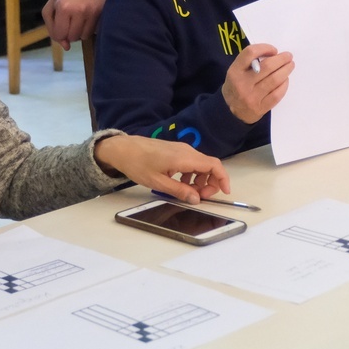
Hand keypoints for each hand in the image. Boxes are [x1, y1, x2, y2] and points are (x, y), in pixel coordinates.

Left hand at [42, 0, 107, 48]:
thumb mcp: (50, 6)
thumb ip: (52, 28)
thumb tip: (65, 47)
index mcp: (64, 8)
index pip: (60, 35)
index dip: (58, 33)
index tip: (60, 24)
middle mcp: (80, 11)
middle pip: (73, 37)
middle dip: (69, 32)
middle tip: (70, 21)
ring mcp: (94, 12)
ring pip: (85, 36)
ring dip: (80, 31)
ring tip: (79, 19)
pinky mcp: (104, 12)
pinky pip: (95, 30)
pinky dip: (90, 27)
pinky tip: (88, 18)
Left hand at [93, 135, 229, 203]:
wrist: (123, 148)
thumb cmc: (138, 164)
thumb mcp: (158, 182)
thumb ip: (179, 191)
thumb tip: (196, 199)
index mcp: (184, 158)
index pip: (213, 165)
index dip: (223, 179)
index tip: (224, 192)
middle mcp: (187, 151)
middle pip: (210, 166)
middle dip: (210, 183)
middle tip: (200, 197)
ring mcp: (182, 149)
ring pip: (201, 165)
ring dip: (200, 180)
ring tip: (188, 192)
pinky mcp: (176, 150)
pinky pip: (192, 162)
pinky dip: (192, 174)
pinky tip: (181, 182)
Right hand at [219, 43, 292, 123]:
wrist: (230, 112)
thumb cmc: (236, 87)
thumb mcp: (235, 72)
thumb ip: (249, 63)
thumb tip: (272, 55)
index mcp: (235, 71)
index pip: (251, 53)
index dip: (265, 48)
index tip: (273, 50)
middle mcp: (242, 84)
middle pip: (267, 66)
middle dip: (281, 59)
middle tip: (288, 56)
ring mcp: (252, 97)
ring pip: (274, 80)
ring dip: (286, 70)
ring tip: (290, 66)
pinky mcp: (261, 108)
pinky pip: (277, 94)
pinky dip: (284, 85)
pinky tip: (285, 80)